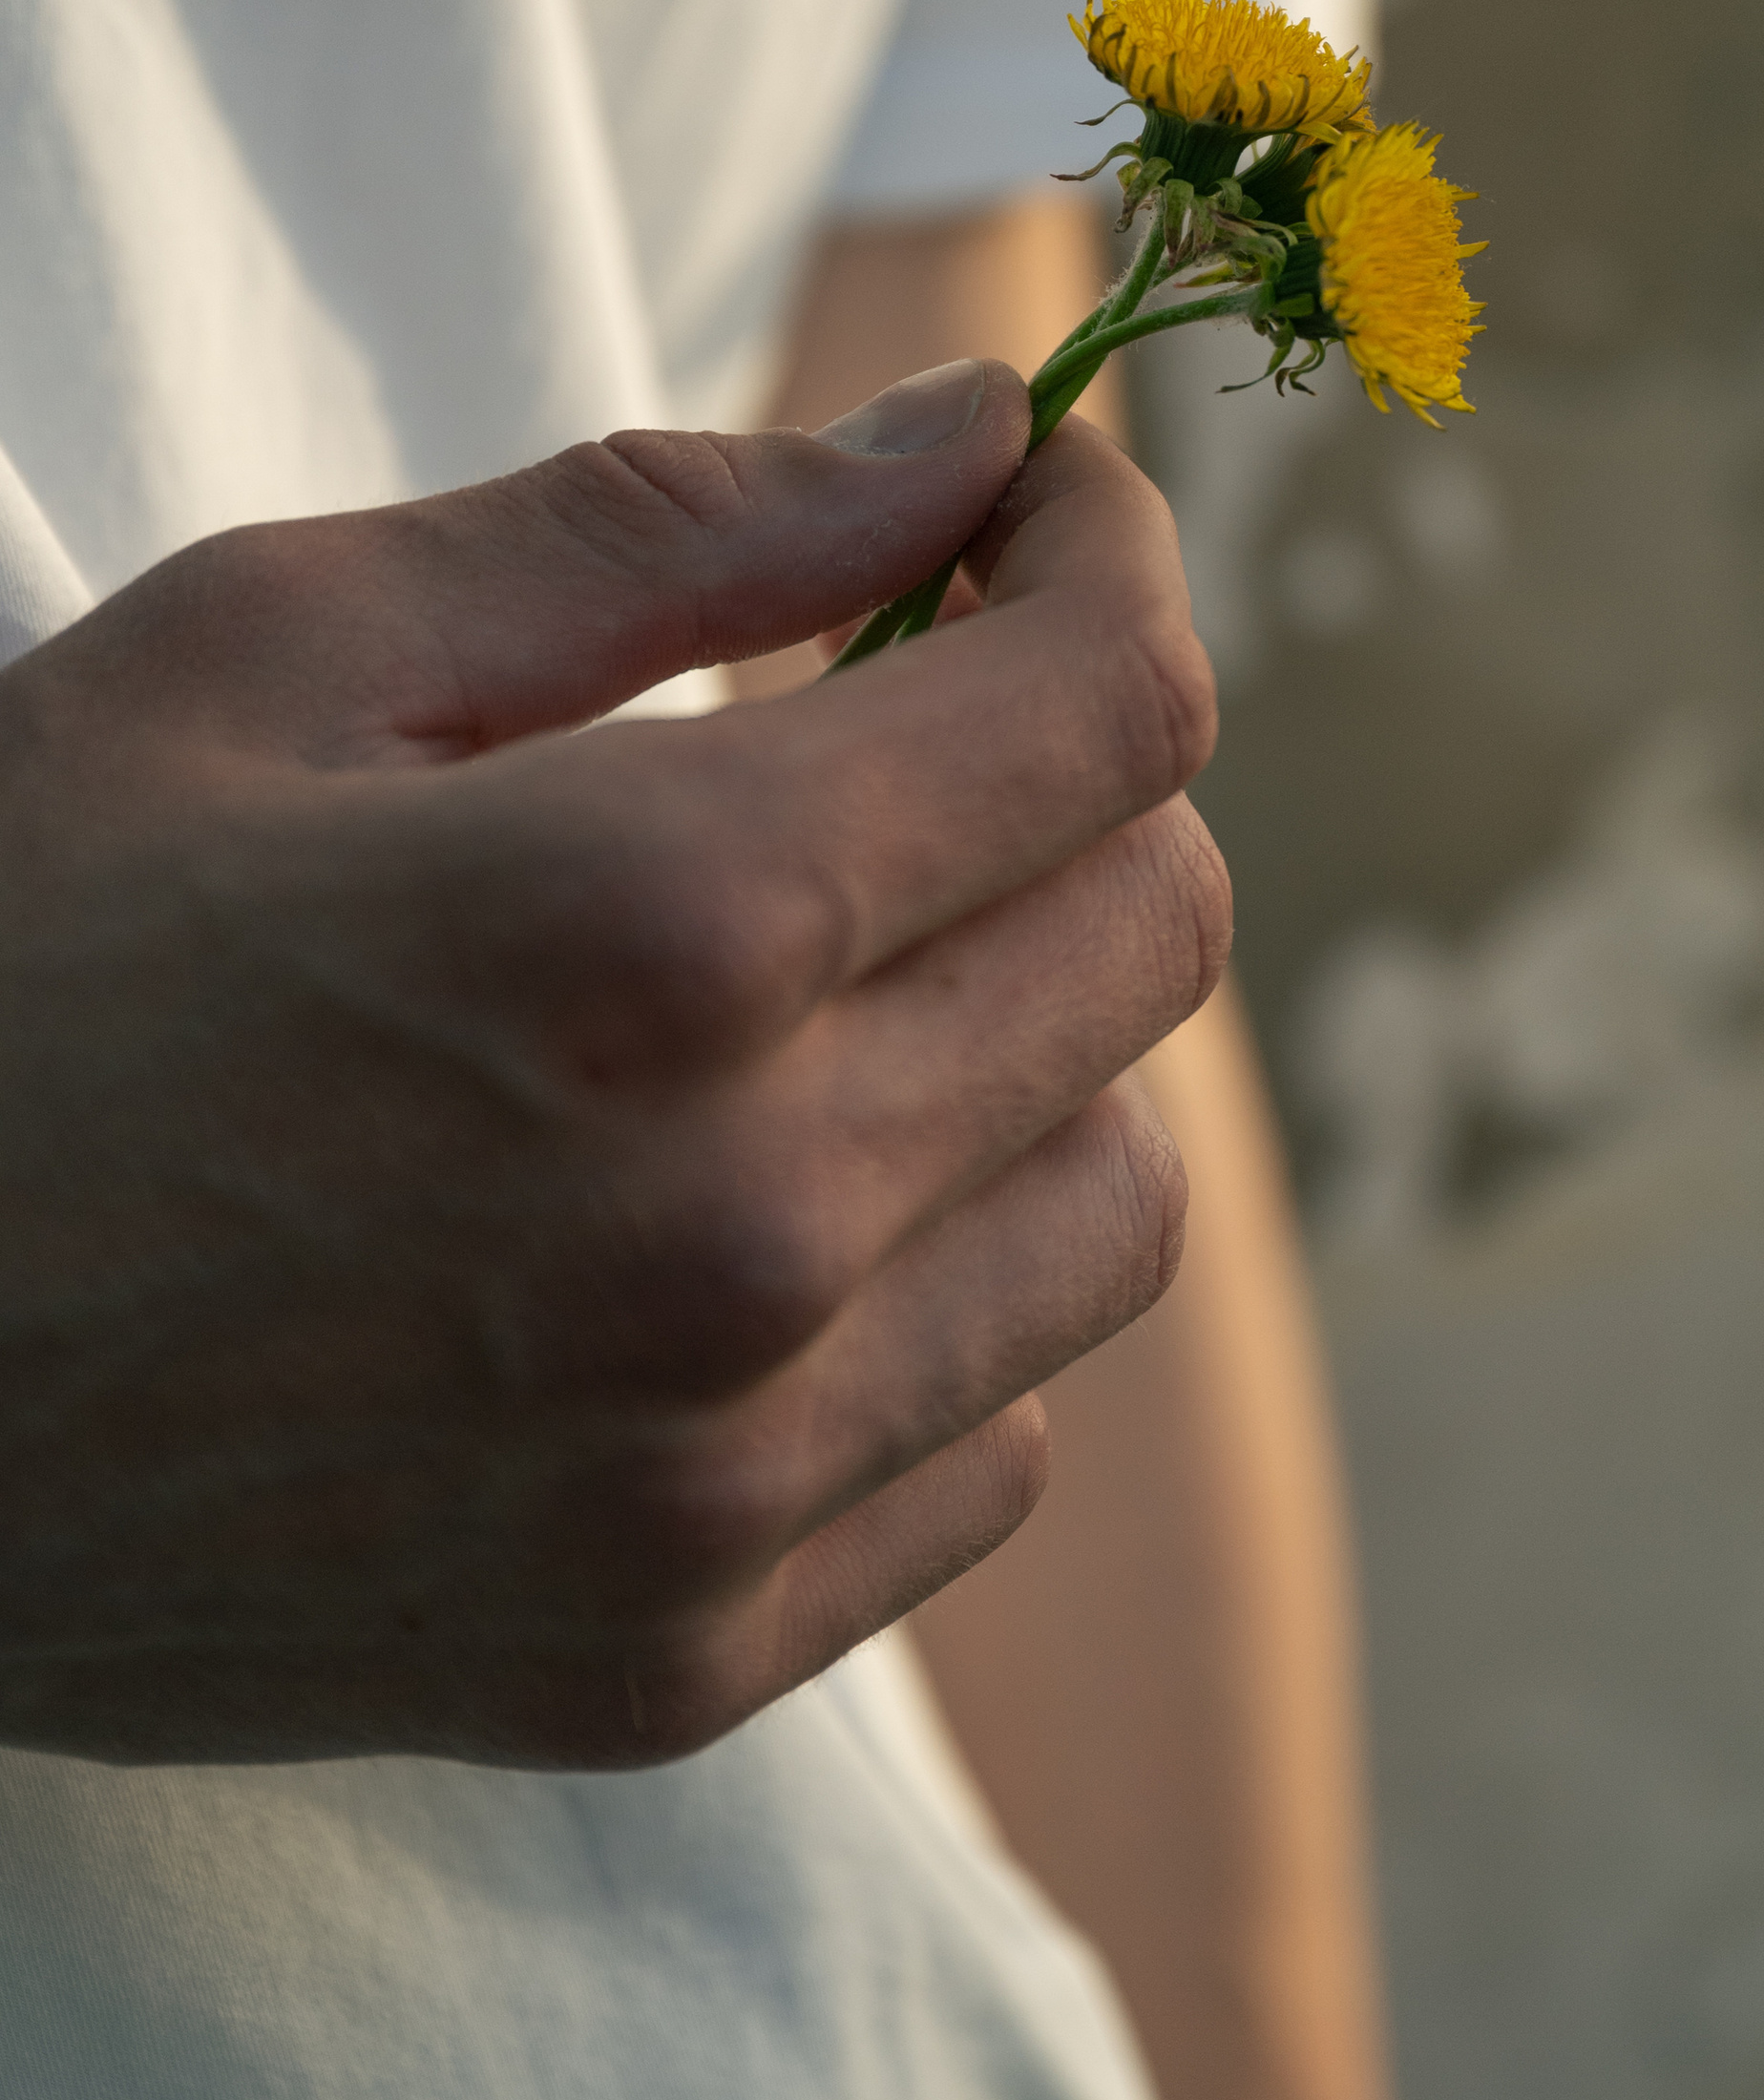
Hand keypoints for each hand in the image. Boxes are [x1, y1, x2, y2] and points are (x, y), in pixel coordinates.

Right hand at [0, 361, 1228, 1767]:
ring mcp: (720, 1484)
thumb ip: (673, 529)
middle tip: (915, 725)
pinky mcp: (676, 1659)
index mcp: (652, 931)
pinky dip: (936, 1299)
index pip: (1113, 721)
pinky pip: (992, 1441)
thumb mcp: (272, 652)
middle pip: (1157, 943)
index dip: (1112, 569)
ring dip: (1038, 1050)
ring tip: (839, 991)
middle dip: (1080, 784)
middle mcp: (743, 1233)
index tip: (1042, 520)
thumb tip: (975, 440)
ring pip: (1119, 1208)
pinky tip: (757, 1225)